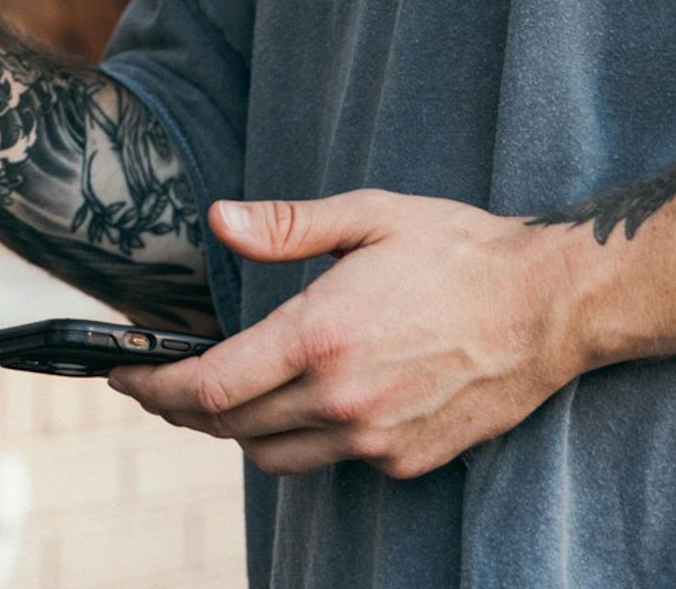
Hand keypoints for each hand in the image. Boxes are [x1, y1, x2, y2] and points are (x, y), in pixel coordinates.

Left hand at [106, 193, 593, 479]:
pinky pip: (326, 460)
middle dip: (180, 409)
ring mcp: (375, 438)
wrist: (551, 305)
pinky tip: (296, 403)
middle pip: (229, 427)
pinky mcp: (406, 459)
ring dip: (234, 431)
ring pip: (272, 455)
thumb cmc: (458, 250)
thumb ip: (284, 225)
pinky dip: (297, 439)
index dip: (153, 388)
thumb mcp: (368, 215)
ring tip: (218, 395)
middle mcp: (341, 399)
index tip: (124, 377)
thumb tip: (217, 220)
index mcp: (320, 336)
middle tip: (156, 384)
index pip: (208, 387)